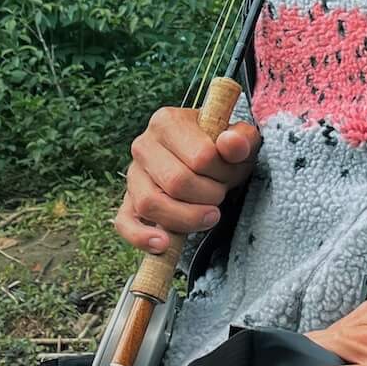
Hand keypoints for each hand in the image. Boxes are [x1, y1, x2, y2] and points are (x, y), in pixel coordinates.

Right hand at [113, 106, 260, 254]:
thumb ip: (241, 139)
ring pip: (151, 203)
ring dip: (187, 217)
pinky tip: (163, 244)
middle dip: (210, 195)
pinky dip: (142, 237)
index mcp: (167, 121)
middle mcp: (143, 145)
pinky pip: (125, 223)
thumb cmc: (222, 150)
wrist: (205, 161)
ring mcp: (133, 175)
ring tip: (209, 215)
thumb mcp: (239, 139)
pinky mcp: (128, 202)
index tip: (232, 172)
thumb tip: (231, 144)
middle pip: (177, 182)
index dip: (224, 172)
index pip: (201, 157)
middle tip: (221, 193)